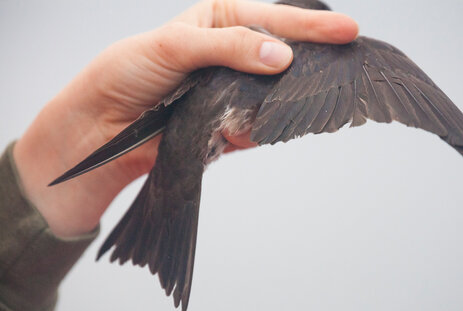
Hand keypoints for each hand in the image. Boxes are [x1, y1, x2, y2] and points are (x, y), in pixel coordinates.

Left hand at [13, 0, 357, 236]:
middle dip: (306, 65)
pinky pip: (258, 127)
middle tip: (338, 66)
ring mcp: (236, 91)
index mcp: (221, 21)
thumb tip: (278, 56)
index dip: (310, 26)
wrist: (105, 127)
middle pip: (284, 57)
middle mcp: (234, 55)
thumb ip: (229, 47)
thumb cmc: (128, 72)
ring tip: (258, 105)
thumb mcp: (174, 45)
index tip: (347, 32)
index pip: (274, 18)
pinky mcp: (232, 124)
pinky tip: (233, 130)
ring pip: (276, 96)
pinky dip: (252, 129)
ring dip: (275, 103)